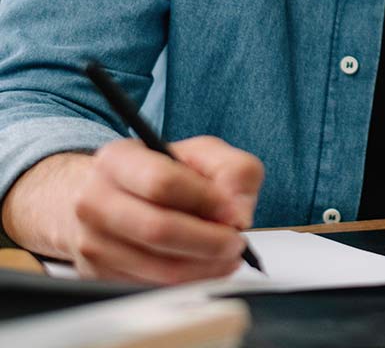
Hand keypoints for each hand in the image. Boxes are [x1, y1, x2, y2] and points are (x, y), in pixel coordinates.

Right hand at [69, 135, 263, 283]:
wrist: (112, 194)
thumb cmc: (162, 171)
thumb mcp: (204, 154)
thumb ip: (234, 171)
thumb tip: (238, 214)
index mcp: (118, 159)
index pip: (163, 182)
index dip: (205, 200)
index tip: (234, 211)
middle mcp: (95, 200)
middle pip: (158, 229)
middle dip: (208, 241)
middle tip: (236, 242)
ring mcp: (91, 241)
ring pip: (156, 266)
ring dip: (203, 267)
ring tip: (227, 256)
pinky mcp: (97, 275)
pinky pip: (150, 287)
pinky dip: (187, 282)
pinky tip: (205, 267)